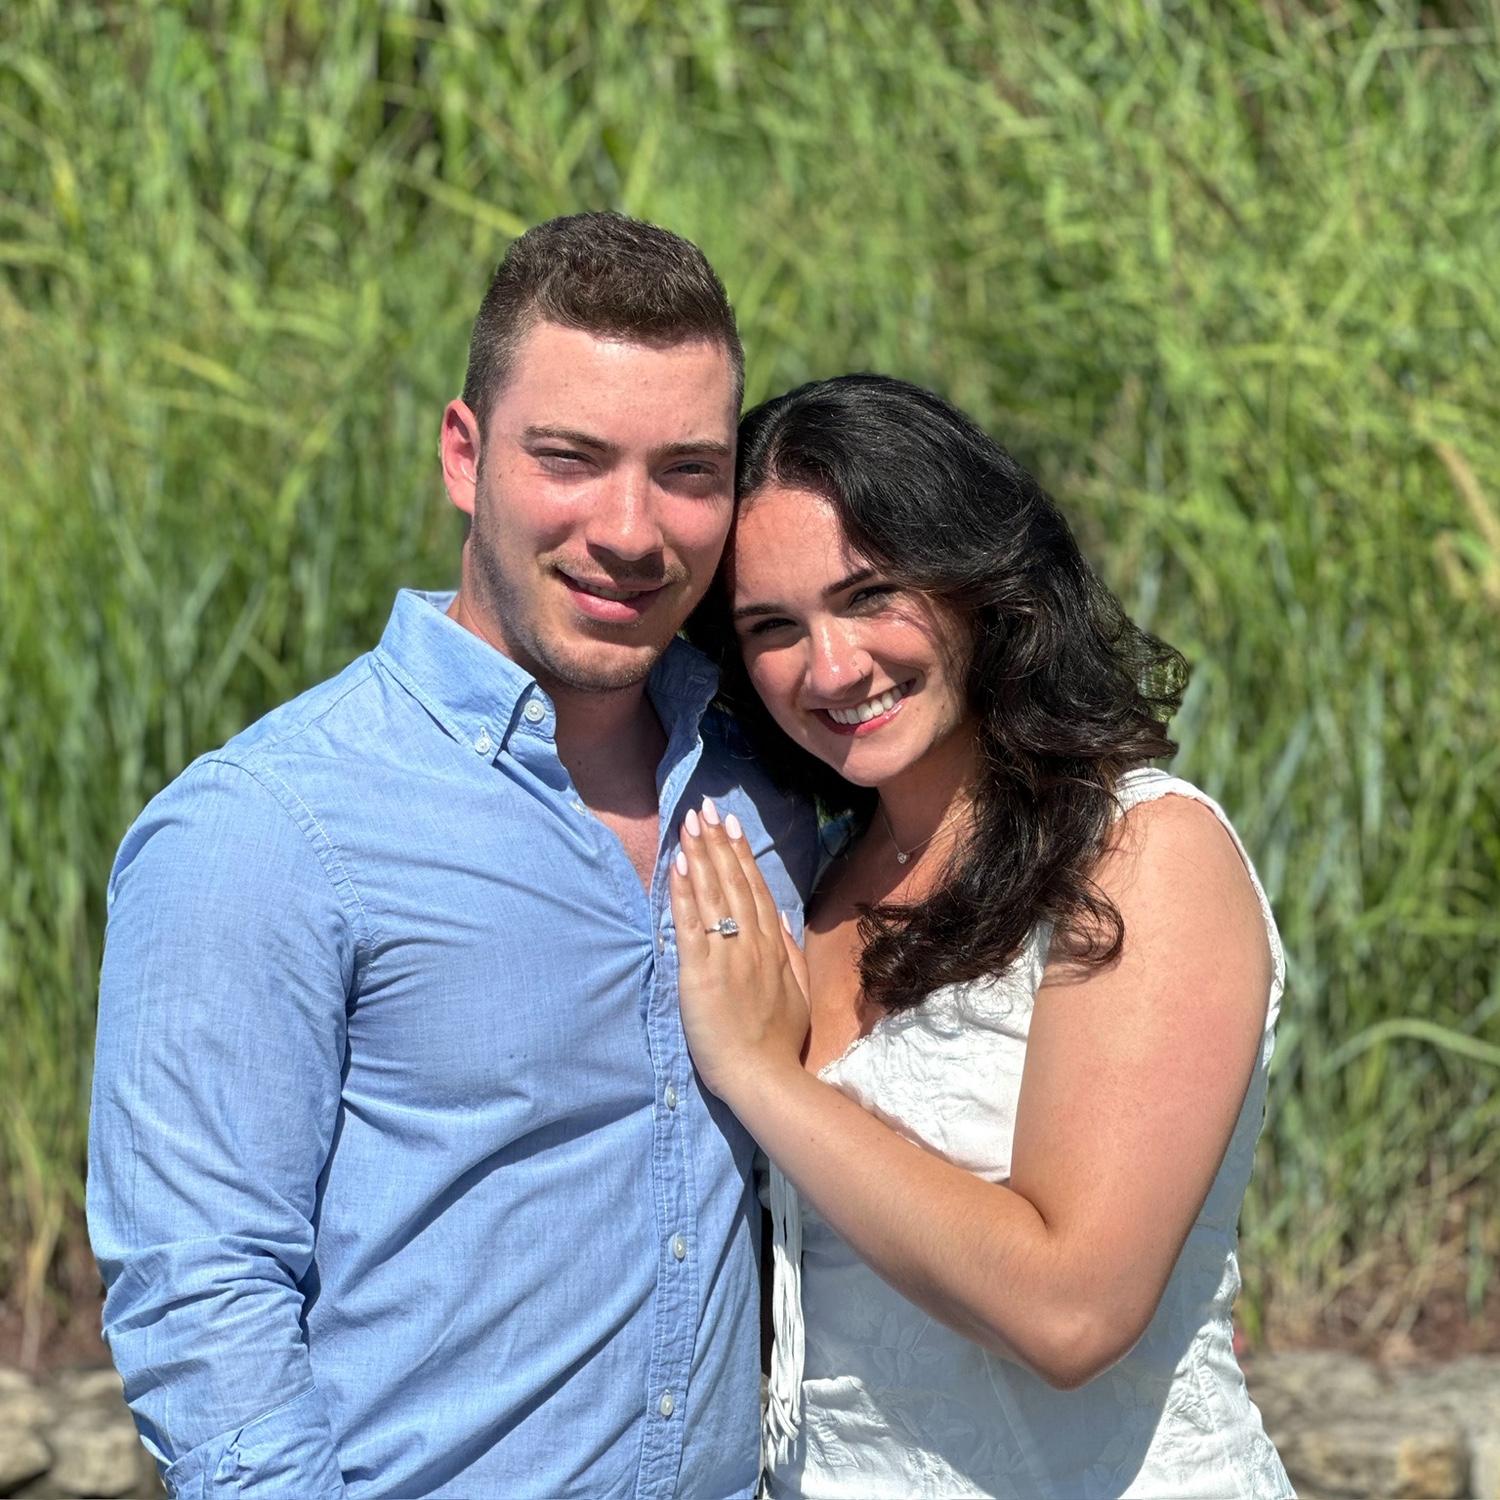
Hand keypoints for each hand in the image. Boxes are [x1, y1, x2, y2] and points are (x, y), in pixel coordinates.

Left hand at [669, 798, 809, 1102]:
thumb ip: (788, 954)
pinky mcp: (700, 973)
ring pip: (713, 895)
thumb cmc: (777, 1042)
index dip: (742, 855)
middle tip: (706, 808)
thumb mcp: (797, 993)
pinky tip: (678, 866)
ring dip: (700, 856)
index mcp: (773, 947)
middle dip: (718, 842)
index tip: (732, 825)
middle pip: (733, 883)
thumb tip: (780, 921)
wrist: (762, 1076)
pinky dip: (684, 893)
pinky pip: (690, 925)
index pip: (755, 890)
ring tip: (690, 824)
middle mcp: (752, 943)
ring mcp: (727, 955)